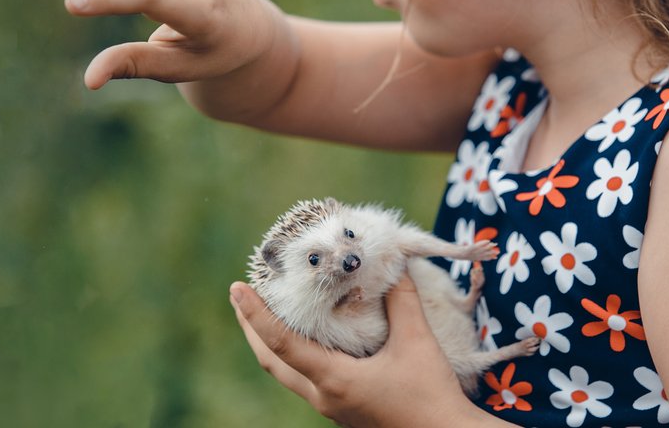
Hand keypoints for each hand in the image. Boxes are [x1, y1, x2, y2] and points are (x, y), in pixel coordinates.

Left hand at [229, 274, 484, 427]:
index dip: (256, 314)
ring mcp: (331, 405)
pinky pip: (305, 376)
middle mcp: (323, 396)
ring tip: (265, 311)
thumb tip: (392, 261)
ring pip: (286, 371)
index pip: (281, 343)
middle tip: (240, 296)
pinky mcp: (342, 407)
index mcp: (334, 380)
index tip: (236, 288)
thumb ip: (401, 299)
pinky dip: (294, 351)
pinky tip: (306, 335)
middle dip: (251, 328)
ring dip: (270, 340)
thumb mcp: (418, 341)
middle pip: (271, 360)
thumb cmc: (431, 394)